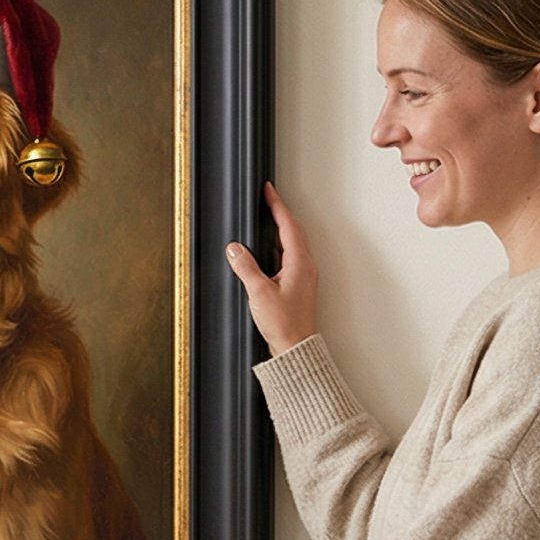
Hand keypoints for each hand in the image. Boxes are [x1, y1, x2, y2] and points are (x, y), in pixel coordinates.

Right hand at [226, 182, 317, 353]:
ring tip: (265, 219)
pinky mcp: (297, 285)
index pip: (288, 225)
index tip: (268, 191)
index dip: (277, 206)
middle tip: (267, 200)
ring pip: (291, 244)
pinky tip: (266, 250)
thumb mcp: (259, 292)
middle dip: (279, 214)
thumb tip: (235, 249)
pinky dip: (277, 247)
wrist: (295, 347)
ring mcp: (302, 276)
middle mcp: (305, 266)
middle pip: (293, 231)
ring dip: (279, 230)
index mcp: (299, 263)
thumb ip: (246, 267)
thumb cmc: (284, 323)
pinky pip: (288, 257)